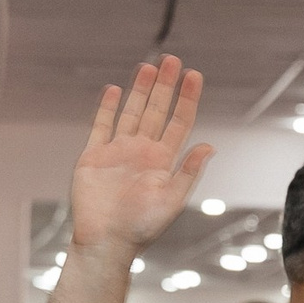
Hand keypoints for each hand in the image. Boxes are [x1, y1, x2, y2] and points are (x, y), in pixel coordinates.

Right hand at [68, 57, 214, 252]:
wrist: (106, 242)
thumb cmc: (141, 227)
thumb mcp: (172, 200)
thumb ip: (189, 172)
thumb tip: (209, 146)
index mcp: (163, 161)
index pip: (179, 122)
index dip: (187, 98)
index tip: (194, 75)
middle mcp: (142, 153)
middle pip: (156, 111)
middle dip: (165, 86)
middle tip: (172, 60)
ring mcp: (118, 153)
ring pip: (131, 113)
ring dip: (140, 90)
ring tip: (149, 67)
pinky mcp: (94, 157)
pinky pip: (101, 127)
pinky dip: (106, 108)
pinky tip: (114, 90)